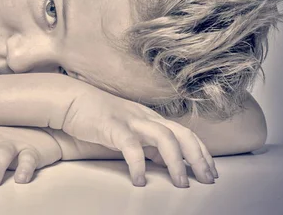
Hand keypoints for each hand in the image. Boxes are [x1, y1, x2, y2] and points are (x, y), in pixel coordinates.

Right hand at [61, 89, 217, 187]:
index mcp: (151, 118)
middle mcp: (145, 117)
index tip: (211, 171)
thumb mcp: (129, 129)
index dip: (201, 151)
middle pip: (182, 133)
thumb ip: (147, 142)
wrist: (72, 100)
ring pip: (164, 137)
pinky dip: (138, 164)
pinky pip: (130, 146)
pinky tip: (139, 180)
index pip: (185, 132)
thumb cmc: (98, 117)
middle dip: (198, 157)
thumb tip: (163, 161)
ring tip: (181, 182)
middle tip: (207, 179)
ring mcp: (130, 120)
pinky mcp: (112, 126)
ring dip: (176, 161)